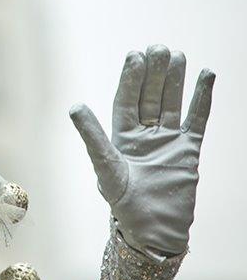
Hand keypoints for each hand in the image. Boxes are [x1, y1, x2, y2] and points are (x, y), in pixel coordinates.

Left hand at [70, 45, 214, 257]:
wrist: (154, 231)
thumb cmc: (124, 204)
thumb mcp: (106, 168)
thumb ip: (93, 137)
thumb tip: (74, 106)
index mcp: (120, 136)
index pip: (126, 100)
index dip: (130, 78)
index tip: (134, 55)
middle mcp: (143, 134)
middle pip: (149, 97)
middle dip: (153, 73)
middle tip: (158, 47)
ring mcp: (167, 141)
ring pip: (171, 103)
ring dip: (174, 80)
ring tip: (178, 55)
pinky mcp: (189, 151)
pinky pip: (196, 119)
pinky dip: (201, 98)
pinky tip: (206, 75)